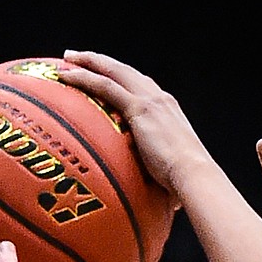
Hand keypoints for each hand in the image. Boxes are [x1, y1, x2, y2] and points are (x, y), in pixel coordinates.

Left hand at [60, 50, 193, 198]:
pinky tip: (66, 76)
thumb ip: (157, 179)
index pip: (140, 86)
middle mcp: (159, 98)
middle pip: (123, 71)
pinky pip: (105, 86)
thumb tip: (160, 204)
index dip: (120, 78)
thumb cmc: (185, 184)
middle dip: (99, 61)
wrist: (194, 175)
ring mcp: (149, 100)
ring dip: (88, 62)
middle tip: (77, 57)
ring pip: (112, 71)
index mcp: (167, 110)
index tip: (104, 75)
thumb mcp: (169, 175)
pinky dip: (85, 78)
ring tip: (67, 59)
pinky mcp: (140, 108)